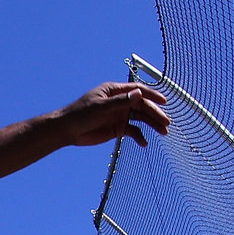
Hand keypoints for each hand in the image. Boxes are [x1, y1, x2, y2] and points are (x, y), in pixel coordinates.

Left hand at [50, 81, 169, 147]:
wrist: (67, 131)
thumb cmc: (81, 114)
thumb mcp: (101, 107)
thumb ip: (120, 102)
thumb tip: (139, 94)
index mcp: (115, 91)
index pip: (138, 91)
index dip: (152, 95)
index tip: (164, 102)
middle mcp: (120, 102)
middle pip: (142, 106)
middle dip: (155, 114)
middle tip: (166, 123)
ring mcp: (120, 115)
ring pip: (141, 118)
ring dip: (152, 124)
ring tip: (163, 132)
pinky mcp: (118, 128)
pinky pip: (133, 131)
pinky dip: (140, 136)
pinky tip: (144, 143)